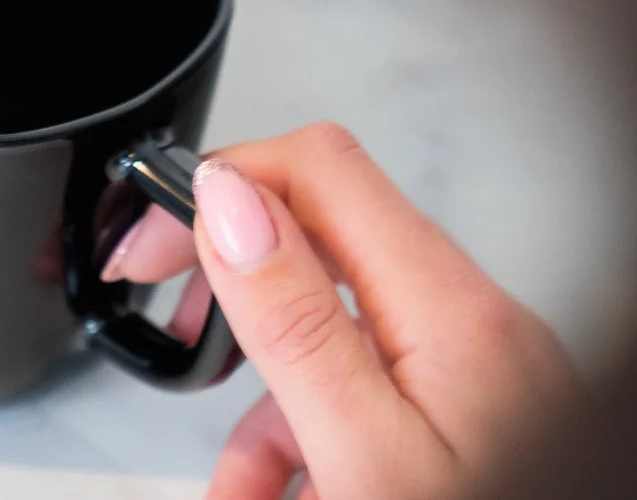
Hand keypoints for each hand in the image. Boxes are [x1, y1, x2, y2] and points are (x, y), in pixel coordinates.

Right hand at [104, 123, 576, 499]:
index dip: (222, 183)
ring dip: (264, 406)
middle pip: (321, 248)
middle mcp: (477, 327)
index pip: (319, 169)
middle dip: (232, 296)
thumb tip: (231, 202)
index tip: (155, 243)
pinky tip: (285, 496)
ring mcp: (481, 377)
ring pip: (337, 344)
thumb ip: (298, 325)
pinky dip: (311, 447)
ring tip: (237, 488)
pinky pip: (371, 403)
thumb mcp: (368, 458)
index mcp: (454, 314)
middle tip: (167, 324)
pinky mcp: (477, 426)